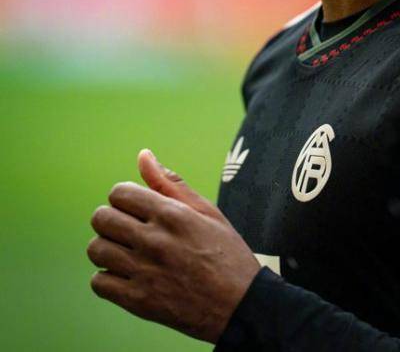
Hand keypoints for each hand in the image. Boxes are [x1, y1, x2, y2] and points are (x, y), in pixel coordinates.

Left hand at [87, 150, 260, 341]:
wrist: (241, 304)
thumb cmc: (226, 253)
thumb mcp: (206, 211)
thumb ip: (170, 183)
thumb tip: (143, 155)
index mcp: (171, 214)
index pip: (120, 193)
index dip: (124, 198)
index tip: (135, 208)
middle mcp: (154, 240)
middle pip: (102, 218)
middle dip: (111, 219)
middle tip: (128, 229)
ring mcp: (144, 272)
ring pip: (96, 250)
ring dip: (106, 248)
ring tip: (126, 251)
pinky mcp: (138, 301)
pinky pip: (99, 283)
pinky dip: (107, 278)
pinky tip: (126, 275)